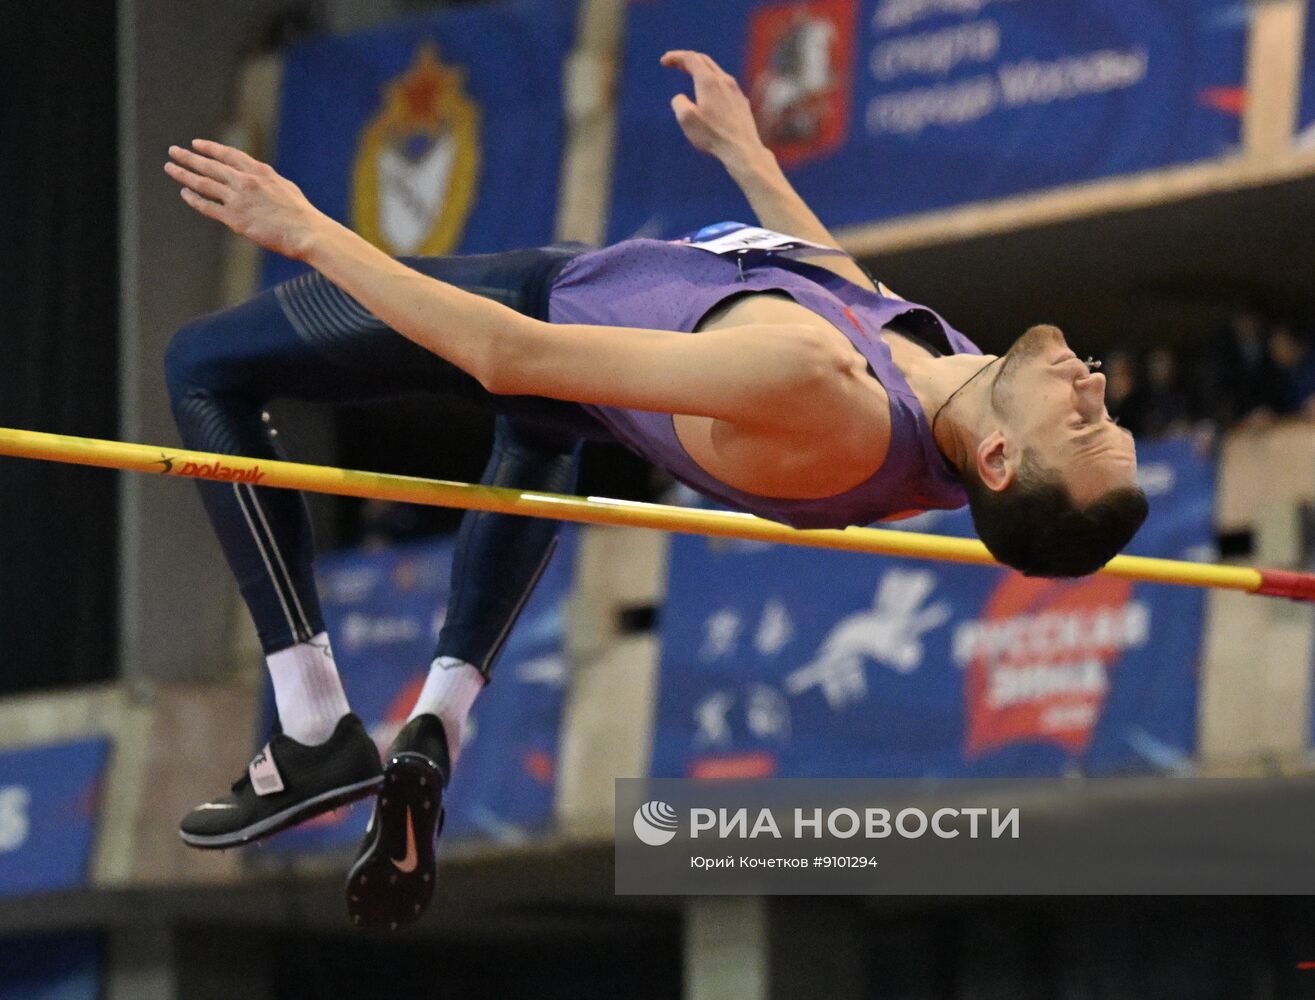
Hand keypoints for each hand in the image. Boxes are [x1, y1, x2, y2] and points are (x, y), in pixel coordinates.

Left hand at [165, 140, 326, 259]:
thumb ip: (267, 181)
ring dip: (184, 174)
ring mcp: (238, 199)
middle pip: (210, 166)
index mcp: (260, 172)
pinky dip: (194, 199)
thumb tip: (257, 179)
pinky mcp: (235, 219)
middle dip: (189, 157)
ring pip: (204, 183)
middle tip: (173, 151)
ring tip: (170, 168)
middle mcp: (246, 181)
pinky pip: (208, 206)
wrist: (306, 232)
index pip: (229, 154)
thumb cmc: (301, 214)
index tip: (196, 144)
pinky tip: (185, 193)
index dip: (210, 148)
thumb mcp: (285, 188)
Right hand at [661, 50, 767, 168]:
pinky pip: (725, 85)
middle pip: (704, 60)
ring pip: (716, 72)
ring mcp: (736, 90)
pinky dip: (712, 82)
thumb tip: (681, 98)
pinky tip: (710, 93)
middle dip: (687, 59)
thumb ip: (679, 102)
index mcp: (708, 81)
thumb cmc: (713, 135)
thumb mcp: (686, 119)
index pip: (690, 58)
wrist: (742, 150)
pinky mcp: (741, 102)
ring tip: (691, 75)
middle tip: (676, 64)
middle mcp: (724, 81)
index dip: (676, 56)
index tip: (664, 61)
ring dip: (701, 70)